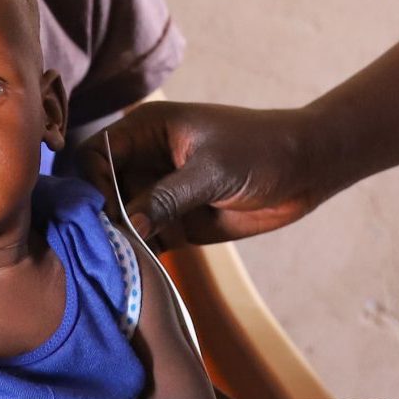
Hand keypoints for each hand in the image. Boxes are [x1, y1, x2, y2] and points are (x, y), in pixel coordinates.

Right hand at [82, 102, 338, 247]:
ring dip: (120, 241)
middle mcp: (143, 160)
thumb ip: (167, 197)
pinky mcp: (173, 221)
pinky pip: (144, 240)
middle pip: (99, 192)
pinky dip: (140, 255)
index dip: (93, 185)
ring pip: (119, 221)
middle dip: (102, 219)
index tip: (108, 215)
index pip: (94, 155)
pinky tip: (144, 269)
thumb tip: (125, 226)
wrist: (305, 170)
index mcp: (145, 130)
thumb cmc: (261, 151)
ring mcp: (157, 193)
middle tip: (112, 246)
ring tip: (130, 259)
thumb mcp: (212, 171)